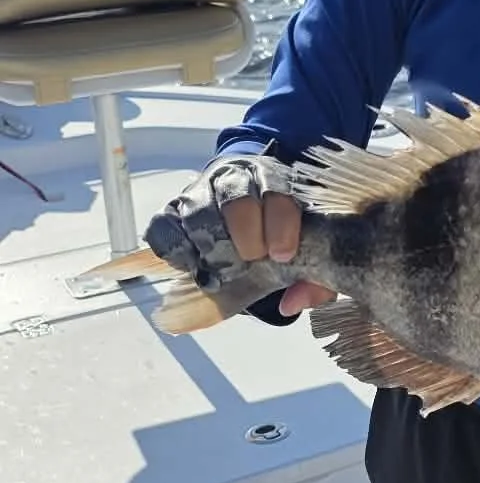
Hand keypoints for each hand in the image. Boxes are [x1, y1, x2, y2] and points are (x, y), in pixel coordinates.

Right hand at [145, 153, 334, 315]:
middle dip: (246, 239)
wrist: (245, 206)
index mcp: (275, 179)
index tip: (282, 256)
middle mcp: (236, 177)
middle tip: (250, 263)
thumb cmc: (281, 230)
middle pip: (237, 200)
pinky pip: (163, 225)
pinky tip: (194, 267)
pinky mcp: (172, 209)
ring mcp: (200, 191)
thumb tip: (291, 305)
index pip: (278, 193)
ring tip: (223, 272)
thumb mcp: (308, 249)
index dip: (281, 225)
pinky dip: (176, 251)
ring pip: (198, 210)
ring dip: (210, 248)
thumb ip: (313, 278)